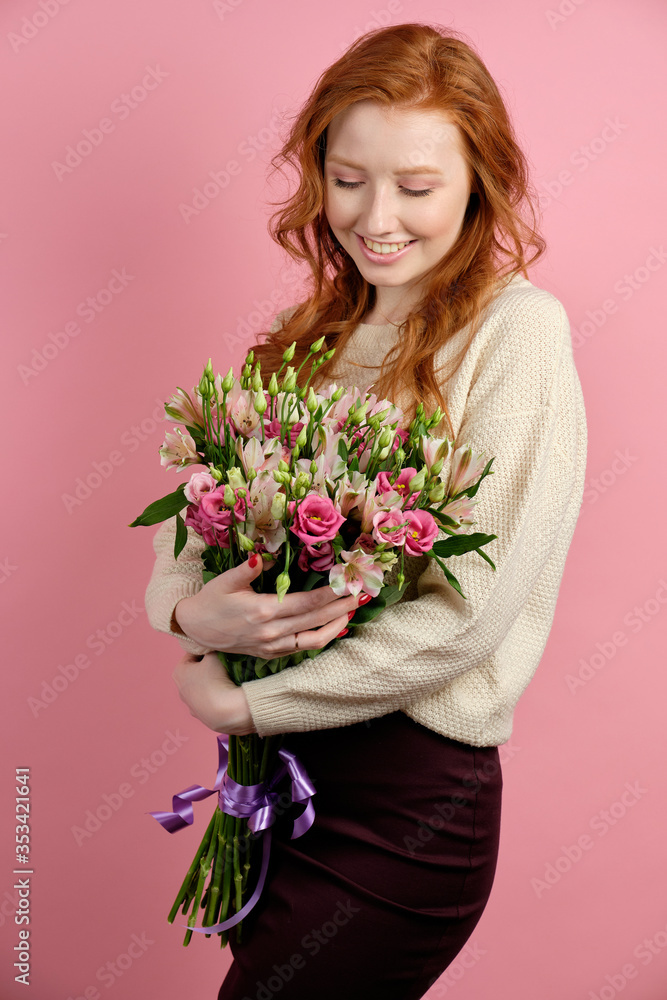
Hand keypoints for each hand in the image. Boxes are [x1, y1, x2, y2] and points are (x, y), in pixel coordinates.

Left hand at [172, 652, 255, 734]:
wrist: (225, 711)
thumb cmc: (216, 679)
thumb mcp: (214, 656)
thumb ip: (211, 648)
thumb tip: (214, 646)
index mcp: (179, 672)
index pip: (193, 653)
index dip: (207, 651)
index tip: (218, 652)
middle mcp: (180, 689)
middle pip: (196, 671)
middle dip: (208, 667)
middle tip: (223, 664)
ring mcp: (190, 704)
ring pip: (201, 686)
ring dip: (211, 682)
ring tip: (226, 680)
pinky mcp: (200, 716)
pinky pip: (208, 700)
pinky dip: (215, 696)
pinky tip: (225, 695)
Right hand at [173, 554, 363, 655]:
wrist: (196, 630)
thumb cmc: (211, 601)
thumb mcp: (225, 581)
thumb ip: (247, 569)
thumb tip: (266, 556)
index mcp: (261, 611)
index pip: (304, 603)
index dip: (328, 594)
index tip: (347, 583)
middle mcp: (270, 633)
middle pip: (315, 620)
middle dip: (341, 607)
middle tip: (362, 593)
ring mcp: (272, 646)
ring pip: (313, 639)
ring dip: (337, 625)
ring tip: (353, 610)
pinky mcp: (272, 654)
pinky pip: (303, 647)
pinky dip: (322, 637)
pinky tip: (334, 626)